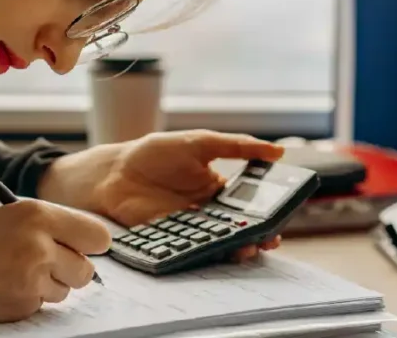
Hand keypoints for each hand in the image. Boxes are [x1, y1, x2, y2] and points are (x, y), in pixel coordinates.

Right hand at [0, 199, 111, 328]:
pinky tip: (2, 288)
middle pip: (87, 269)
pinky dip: (29, 300)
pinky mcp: (21, 306)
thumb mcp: (4, 216)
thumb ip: (44, 225)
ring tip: (13, 274)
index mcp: (36, 213)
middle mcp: (40, 243)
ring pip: (67, 290)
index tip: (85, 247)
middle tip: (45, 264)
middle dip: (71, 269)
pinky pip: (42, 305)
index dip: (91, 244)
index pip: (97, 235)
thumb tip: (79, 239)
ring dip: (49, 286)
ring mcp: (32, 278)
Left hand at [38, 130, 284, 262]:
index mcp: (218, 187)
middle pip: (239, 227)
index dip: (267, 211)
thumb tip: (278, 151)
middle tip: (270, 238)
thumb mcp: (200, 142)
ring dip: (237, 247)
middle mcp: (207, 211)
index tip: (282, 215)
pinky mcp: (173, 240)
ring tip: (249, 247)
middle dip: (257, 234)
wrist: (115, 172)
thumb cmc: (156, 153)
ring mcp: (191, 227)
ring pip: (221, 242)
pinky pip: (196, 249)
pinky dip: (209, 253)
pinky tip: (219, 251)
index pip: (250, 203)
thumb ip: (237, 146)